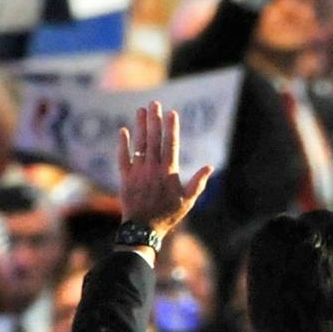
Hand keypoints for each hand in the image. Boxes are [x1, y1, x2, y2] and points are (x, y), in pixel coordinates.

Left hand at [115, 101, 212, 239]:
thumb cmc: (168, 215)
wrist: (143, 228)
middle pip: (154, 139)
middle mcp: (152, 168)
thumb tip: (209, 167)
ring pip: (139, 144)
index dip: (171, 128)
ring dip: (140, 126)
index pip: (170, 144)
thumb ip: (198, 183)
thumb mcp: (188, 201)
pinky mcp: (125, 178)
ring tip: (141, 110)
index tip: (172, 113)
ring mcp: (137, 172)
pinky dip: (123, 144)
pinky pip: (123, 157)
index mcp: (168, 172)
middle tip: (154, 103)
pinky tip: (123, 131)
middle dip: (154, 120)